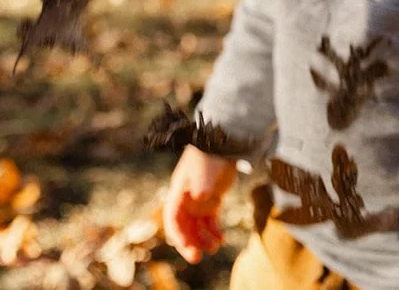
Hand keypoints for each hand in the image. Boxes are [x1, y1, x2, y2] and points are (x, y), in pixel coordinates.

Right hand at [163, 145, 238, 262]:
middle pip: (183, 226)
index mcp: (179, 191)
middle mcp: (186, 198)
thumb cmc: (212, 153)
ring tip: (214, 248)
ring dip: (202, 239)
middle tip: (197, 257)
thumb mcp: (207, 167)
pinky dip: (214, 231)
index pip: (173, 217)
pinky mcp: (212, 199)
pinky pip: (210, 220)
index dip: (177, 234)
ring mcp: (198, 200)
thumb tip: (200, 197)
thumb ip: (203, 182)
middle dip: (188, 243)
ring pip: (196, 226)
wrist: (225, 142)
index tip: (186, 246)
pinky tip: (221, 239)